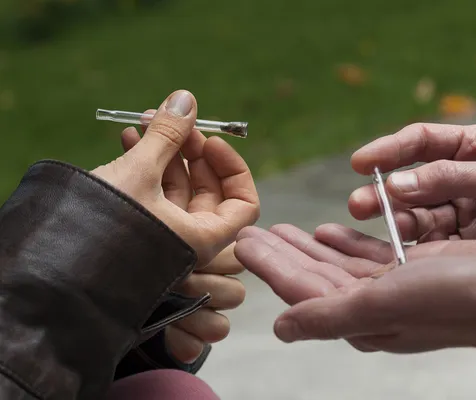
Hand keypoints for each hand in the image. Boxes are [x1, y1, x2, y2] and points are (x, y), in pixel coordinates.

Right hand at [93, 90, 258, 361]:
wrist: (51, 265)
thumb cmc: (104, 226)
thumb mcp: (139, 173)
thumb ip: (166, 134)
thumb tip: (186, 99)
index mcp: (204, 239)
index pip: (244, 204)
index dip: (233, 169)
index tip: (210, 142)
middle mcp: (187, 241)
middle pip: (208, 189)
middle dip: (191, 150)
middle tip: (172, 122)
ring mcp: (162, 235)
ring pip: (176, 187)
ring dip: (164, 151)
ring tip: (141, 120)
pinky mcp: (138, 228)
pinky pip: (152, 192)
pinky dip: (145, 164)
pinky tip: (126, 137)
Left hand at [235, 224, 475, 363]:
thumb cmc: (456, 300)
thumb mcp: (384, 305)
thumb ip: (328, 316)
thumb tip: (282, 329)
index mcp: (359, 318)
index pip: (300, 289)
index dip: (270, 267)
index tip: (244, 243)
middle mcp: (372, 307)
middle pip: (313, 276)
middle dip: (282, 253)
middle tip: (254, 231)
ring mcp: (393, 289)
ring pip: (336, 264)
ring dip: (308, 246)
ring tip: (283, 228)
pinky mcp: (412, 269)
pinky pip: (367, 255)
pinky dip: (345, 243)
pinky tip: (329, 231)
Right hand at [349, 123, 475, 280]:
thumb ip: (448, 179)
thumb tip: (396, 184)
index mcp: (473, 149)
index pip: (421, 143)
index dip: (388, 151)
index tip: (360, 163)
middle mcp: (463, 180)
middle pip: (413, 184)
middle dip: (385, 193)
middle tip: (359, 205)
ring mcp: (466, 213)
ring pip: (421, 216)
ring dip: (398, 221)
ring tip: (381, 229)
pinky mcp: (471, 245)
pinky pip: (436, 244)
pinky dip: (418, 249)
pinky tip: (403, 253)